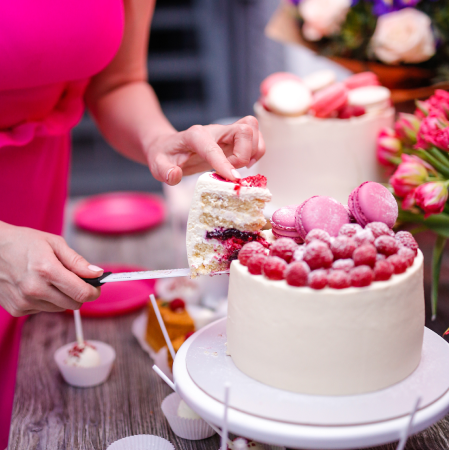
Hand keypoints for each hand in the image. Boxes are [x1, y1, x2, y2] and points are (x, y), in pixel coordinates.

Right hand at [0, 223, 102, 316]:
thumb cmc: (23, 242)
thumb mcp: (54, 243)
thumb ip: (77, 261)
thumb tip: (97, 273)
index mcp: (47, 270)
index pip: (81, 292)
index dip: (94, 291)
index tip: (96, 286)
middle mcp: (34, 289)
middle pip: (73, 304)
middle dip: (80, 294)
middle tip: (76, 280)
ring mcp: (24, 301)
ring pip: (59, 308)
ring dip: (62, 297)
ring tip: (50, 279)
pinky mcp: (16, 309)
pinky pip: (43, 309)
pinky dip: (45, 300)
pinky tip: (36, 285)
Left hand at [147, 116, 265, 185]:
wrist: (169, 146)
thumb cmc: (164, 156)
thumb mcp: (157, 165)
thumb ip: (164, 171)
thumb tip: (175, 175)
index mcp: (195, 135)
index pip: (213, 146)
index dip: (225, 163)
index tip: (233, 179)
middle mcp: (214, 130)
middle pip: (244, 129)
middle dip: (244, 154)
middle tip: (232, 172)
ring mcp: (226, 132)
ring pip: (253, 129)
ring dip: (254, 151)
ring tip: (241, 167)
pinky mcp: (234, 138)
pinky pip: (255, 137)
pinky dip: (256, 151)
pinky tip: (244, 164)